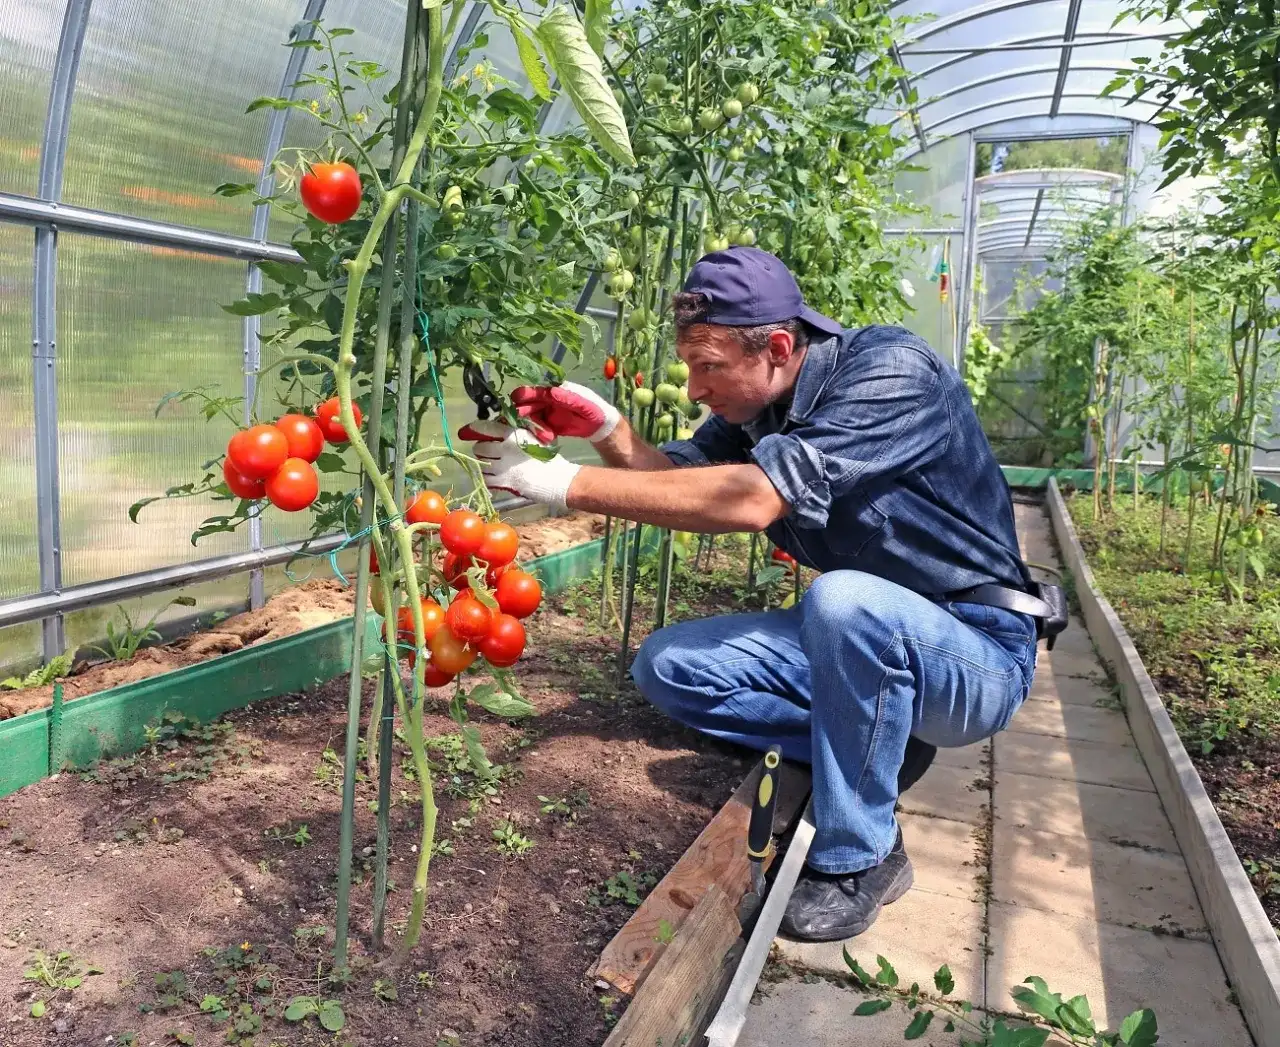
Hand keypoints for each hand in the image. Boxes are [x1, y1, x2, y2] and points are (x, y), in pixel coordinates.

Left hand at [459, 419, 581, 509]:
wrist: (557, 479)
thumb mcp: (533, 437)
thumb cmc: (548, 458)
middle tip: (487, 452)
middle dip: (481, 449)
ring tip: (491, 465)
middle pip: (480, 447)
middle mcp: (505, 448)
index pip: (486, 427)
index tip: (468, 431)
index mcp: (514, 434)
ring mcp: (503, 466)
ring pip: (481, 463)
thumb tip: (499, 428)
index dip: (475, 429)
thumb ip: (516, 433)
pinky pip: (485, 478)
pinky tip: (493, 477)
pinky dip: (487, 478)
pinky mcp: (504, 481)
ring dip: (484, 464)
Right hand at [509, 382, 620, 443]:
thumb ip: (568, 398)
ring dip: (535, 427)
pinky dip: (541, 434)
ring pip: (532, 418)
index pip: (537, 390)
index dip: (525, 394)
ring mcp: (548, 413)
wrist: (600, 425)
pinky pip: (539, 429)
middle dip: (524, 412)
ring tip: (547, 437)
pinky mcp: (549, 425)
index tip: (516, 401)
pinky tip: (549, 439)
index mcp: (556, 390)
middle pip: (530, 404)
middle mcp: (548, 400)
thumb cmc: (594, 409)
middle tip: (520, 420)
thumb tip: (552, 391)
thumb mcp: (584, 404)